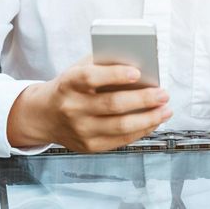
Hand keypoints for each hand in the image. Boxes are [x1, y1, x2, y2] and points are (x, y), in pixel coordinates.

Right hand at [7, 56, 171, 152]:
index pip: (91, 77)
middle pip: (112, 104)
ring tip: (165, 110)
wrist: (43, 116)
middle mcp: (72, 108)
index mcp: (68, 84)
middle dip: (143, 99)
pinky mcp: (89, 146)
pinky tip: (153, 121)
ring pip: (121, 126)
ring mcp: (80, 130)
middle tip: (163, 93)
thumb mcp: (77, 69)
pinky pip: (121, 140)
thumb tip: (139, 64)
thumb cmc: (69, 87)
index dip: (115, 75)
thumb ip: (102, 64)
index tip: (137, 72)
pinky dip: (141, 130)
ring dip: (149, 118)